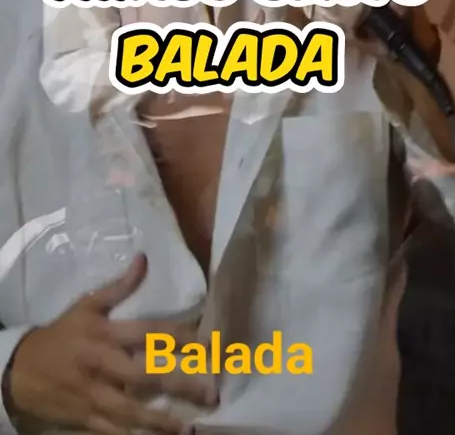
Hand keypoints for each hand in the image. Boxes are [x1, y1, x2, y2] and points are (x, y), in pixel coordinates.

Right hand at [6, 254, 216, 433]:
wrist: (20, 371)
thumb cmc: (61, 335)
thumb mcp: (86, 305)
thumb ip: (119, 286)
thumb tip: (143, 259)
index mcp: (104, 333)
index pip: (147, 332)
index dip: (178, 336)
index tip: (208, 342)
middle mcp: (101, 365)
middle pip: (145, 375)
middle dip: (179, 383)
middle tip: (211, 391)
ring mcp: (93, 395)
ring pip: (131, 411)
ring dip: (161, 421)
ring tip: (190, 427)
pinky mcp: (86, 419)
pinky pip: (114, 431)